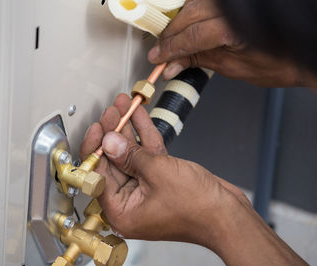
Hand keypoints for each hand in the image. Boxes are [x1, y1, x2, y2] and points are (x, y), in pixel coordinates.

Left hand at [80, 94, 248, 244]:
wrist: (229, 215)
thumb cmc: (198, 208)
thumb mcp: (158, 173)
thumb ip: (130, 155)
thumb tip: (109, 142)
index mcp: (121, 211)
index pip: (98, 174)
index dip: (95, 147)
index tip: (98, 126)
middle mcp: (130, 202)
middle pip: (113, 161)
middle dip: (112, 132)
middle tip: (113, 110)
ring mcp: (145, 190)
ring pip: (130, 154)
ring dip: (128, 129)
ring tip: (124, 105)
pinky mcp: (159, 180)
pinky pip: (146, 156)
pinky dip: (144, 136)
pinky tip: (139, 116)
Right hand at [148, 0, 313, 87]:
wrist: (298, 54)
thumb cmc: (276, 64)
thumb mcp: (232, 68)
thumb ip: (199, 61)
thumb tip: (173, 64)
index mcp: (233, 28)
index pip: (189, 36)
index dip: (169, 48)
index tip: (158, 58)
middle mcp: (234, 9)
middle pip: (187, 16)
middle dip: (170, 36)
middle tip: (160, 52)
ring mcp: (234, 3)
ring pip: (193, 4)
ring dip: (178, 22)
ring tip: (170, 40)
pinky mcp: (234, 3)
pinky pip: (204, 2)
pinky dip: (191, 11)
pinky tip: (186, 23)